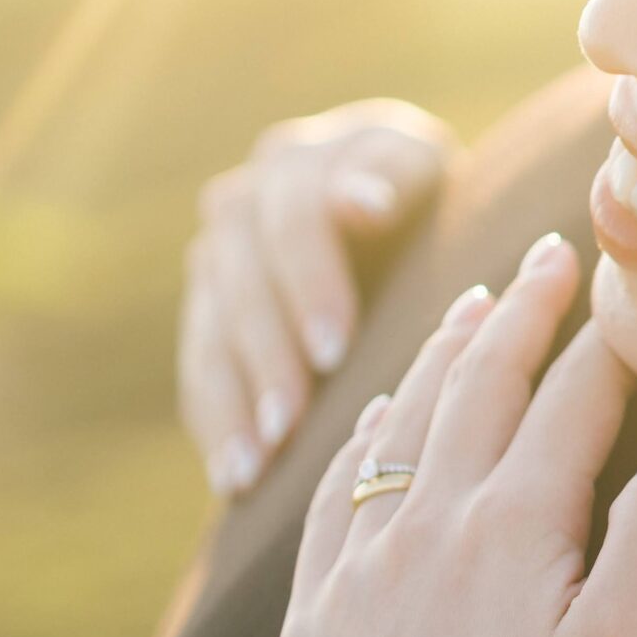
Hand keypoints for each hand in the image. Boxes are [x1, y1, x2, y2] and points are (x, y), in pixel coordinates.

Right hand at [182, 99, 453, 496]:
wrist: (403, 204)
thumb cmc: (437, 195)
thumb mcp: (427, 176)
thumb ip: (397, 181)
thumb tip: (362, 206)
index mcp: (301, 160)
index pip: (293, 221)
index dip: (310, 285)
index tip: (335, 351)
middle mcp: (244, 199)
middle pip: (241, 283)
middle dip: (267, 357)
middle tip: (292, 423)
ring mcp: (216, 254)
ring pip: (211, 331)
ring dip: (232, 402)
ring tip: (256, 466)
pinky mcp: (206, 307)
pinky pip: (199, 367)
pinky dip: (216, 422)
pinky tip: (234, 476)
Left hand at [277, 233, 636, 636]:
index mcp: (512, 527)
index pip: (572, 398)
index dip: (611, 335)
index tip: (635, 282)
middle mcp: (423, 528)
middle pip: (476, 386)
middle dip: (522, 312)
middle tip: (553, 254)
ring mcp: (355, 576)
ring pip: (398, 428)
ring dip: (441, 354)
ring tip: (473, 305)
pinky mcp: (312, 630)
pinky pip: (333, 498)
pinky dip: (361, 438)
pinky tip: (372, 420)